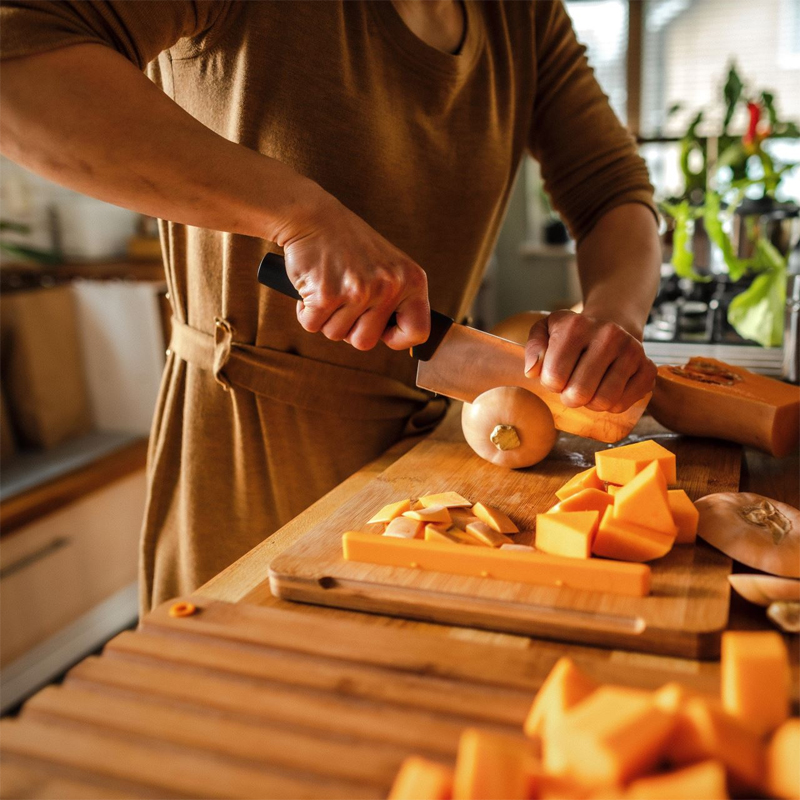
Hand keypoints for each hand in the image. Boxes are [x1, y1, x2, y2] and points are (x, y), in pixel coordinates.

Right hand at [281, 192, 429, 351]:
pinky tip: (312, 288)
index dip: (396, 338)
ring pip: (336, 335)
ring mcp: (359, 291)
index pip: (417, 332)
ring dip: (326, 318)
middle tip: (344, 301)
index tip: (382, 331)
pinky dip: (306, 312)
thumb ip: (397, 299)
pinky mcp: (327, 294)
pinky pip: (312, 325)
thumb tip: (396, 338)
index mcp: (412, 280)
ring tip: (330, 288)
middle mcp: (389, 286)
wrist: (314, 217)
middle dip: (349, 328)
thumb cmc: (349, 244)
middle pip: (365, 342)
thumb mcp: (389, 266)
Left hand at [524, 309, 656, 412]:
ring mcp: (632, 351)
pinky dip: (611, 405)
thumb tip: (532, 371)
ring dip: (590, 403)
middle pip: (580, 392)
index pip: (554, 376)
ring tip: (588, 390)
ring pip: (604, 401)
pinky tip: (606, 389)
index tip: (557, 376)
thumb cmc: (573, 333)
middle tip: (571, 388)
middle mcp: (608, 335)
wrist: (613, 322)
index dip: (551, 384)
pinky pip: (623, 403)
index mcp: (576, 326)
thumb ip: (534, 348)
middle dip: (569, 398)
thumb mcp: (546, 330)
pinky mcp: (648, 368)